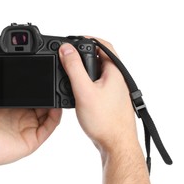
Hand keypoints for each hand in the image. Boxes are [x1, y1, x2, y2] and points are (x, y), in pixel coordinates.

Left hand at [0, 86, 61, 172]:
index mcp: (14, 103)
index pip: (32, 92)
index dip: (40, 84)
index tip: (46, 72)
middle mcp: (24, 115)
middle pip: (44, 101)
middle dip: (50, 92)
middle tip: (56, 80)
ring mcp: (29, 127)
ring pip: (49, 113)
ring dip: (55, 103)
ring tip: (59, 91)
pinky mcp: (33, 139)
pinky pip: (49, 127)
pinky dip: (55, 117)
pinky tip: (56, 107)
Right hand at [58, 38, 137, 152]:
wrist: (116, 145)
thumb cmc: (105, 122)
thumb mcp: (84, 91)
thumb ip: (74, 68)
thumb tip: (66, 49)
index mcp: (115, 71)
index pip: (103, 45)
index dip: (87, 39)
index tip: (71, 40)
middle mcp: (117, 79)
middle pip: (100, 57)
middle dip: (82, 54)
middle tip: (66, 56)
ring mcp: (114, 90)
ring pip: (97, 72)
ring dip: (83, 69)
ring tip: (68, 73)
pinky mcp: (109, 101)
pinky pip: (97, 85)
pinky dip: (86, 83)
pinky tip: (77, 91)